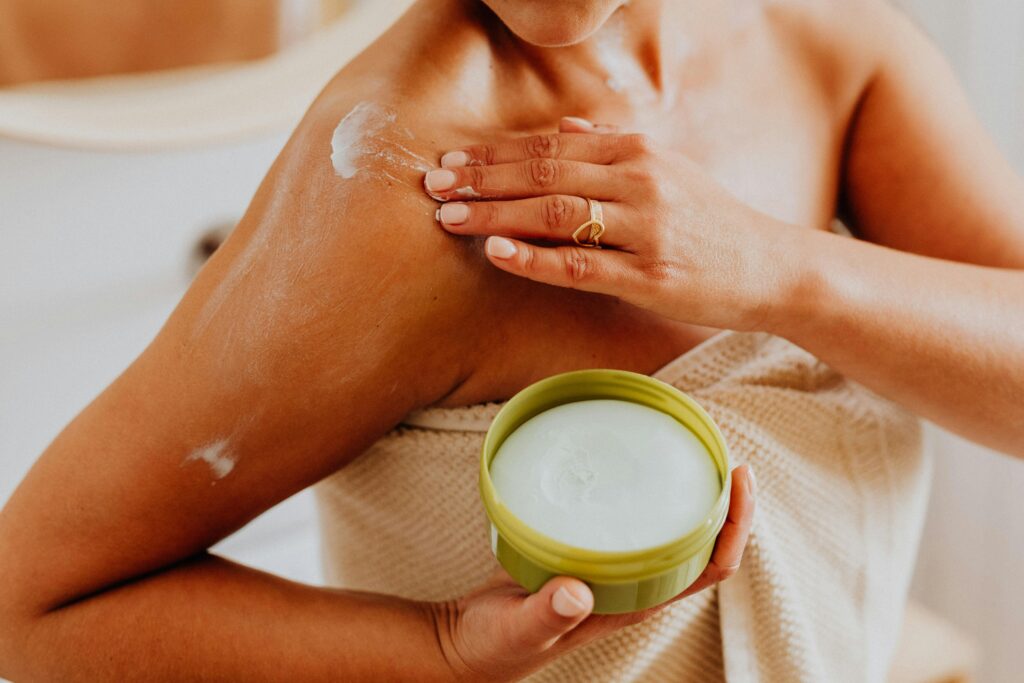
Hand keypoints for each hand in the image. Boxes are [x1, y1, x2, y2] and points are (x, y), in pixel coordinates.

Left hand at [424, 118, 800, 331]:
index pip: (549, 147)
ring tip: (449, 216)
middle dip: (482, 178)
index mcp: (638, 152)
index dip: (494, 154)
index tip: (450, 161)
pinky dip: (535, 258)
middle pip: (543, 174)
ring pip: (555, 214)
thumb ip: (614, 148)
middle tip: (432, 184)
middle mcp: (639, 182)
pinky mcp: (651, 278)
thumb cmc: (713, 221)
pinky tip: (497, 254)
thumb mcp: (669, 171)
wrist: (772, 266)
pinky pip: (582, 265)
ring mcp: (646, 230)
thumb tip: (566, 129)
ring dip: (496, 214)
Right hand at [430, 464, 755, 681]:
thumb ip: (546, 614)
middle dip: (723, 498)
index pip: (710, 568)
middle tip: (719, 445)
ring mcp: (615, 569)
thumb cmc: (496, 646)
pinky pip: (636, 520)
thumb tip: (577, 592)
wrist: (467, 645)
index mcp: (635, 604)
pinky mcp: (590, 553)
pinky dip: (646, 492)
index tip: (737, 477)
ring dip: (691, 491)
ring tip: (689, 445)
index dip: (735, 525)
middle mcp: (636, 585)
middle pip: (705, 541)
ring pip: (674, 528)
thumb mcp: (518, 631)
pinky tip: (631, 463)